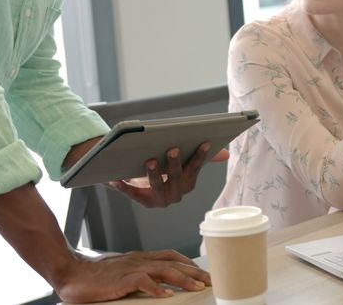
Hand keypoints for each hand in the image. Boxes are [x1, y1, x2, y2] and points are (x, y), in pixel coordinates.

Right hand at [55, 249, 210, 301]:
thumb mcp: (123, 273)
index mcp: (140, 258)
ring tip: (197, 287)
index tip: (203, 272)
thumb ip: (140, 276)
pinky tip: (166, 295)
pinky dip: (156, 288)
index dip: (189, 263)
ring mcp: (130, 268)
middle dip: (194, 271)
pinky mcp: (120, 280)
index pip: (171, 256)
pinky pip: (142, 281)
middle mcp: (139, 260)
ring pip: (163, 270)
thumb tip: (160, 287)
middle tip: (211, 280)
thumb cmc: (95, 275)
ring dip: (182, 278)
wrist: (71, 273)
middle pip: (173, 263)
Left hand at [105, 143, 228, 207]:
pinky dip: (124, 186)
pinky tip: (116, 177)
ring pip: (157, 187)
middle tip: (172, 149)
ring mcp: (159, 199)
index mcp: (188, 183)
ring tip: (150, 161)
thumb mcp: (184, 164)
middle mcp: (176, 194)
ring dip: (154, 175)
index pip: (195, 168)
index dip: (200, 156)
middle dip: (175, 164)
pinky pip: (133, 193)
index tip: (203, 142)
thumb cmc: (168, 171)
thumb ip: (203, 158)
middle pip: (176, 178)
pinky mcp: (142, 200)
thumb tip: (226, 153)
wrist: (147, 189)